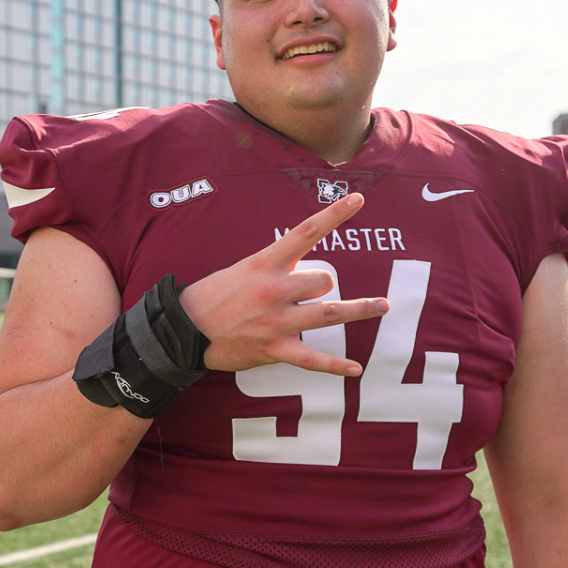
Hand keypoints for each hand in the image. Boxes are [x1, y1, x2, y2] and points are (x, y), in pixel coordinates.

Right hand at [177, 192, 388, 374]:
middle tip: (304, 294)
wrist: (184, 331)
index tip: (359, 199)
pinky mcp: (275, 349)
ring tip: (383, 305)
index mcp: (265, 264)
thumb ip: (275, 270)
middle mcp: (274, 290)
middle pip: (324, 280)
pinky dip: (336, 366)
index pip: (306, 232)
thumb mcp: (242, 270)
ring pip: (329, 313)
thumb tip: (306, 275)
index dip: (335, 214)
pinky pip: (313, 359)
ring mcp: (277, 322)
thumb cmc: (213, 297)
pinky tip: (355, 369)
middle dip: (322, 285)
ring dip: (359, 309)